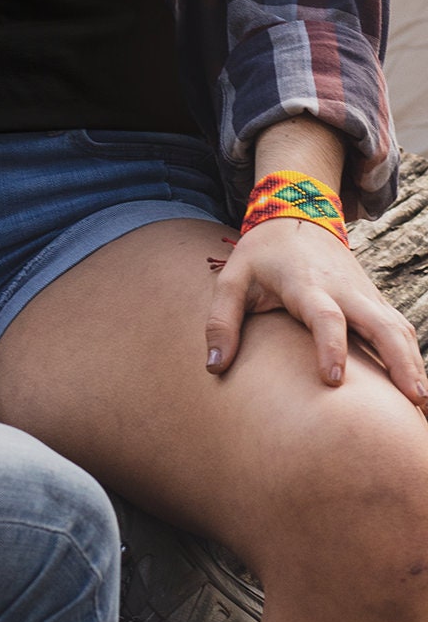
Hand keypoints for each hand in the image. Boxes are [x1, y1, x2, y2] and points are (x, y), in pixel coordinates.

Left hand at [206, 217, 427, 408]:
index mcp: (307, 284)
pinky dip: (412, 357)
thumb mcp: (231, 280)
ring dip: (414, 364)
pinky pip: (400, 329)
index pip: (325, 317)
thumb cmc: (260, 255)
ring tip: (424, 407)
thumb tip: (214, 367)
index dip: (330, 346)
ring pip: (399, 328)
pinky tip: (417, 390)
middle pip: (382, 324)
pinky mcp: (375, 300)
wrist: (297, 214)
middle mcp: (344, 290)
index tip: (333, 380)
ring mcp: (365, 294)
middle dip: (400, 361)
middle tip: (414, 400)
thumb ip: (220, 322)